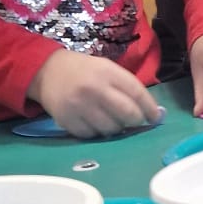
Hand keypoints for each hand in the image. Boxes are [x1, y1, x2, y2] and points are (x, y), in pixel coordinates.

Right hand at [29, 51, 164, 137]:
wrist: (46, 71)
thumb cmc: (84, 71)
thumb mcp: (106, 68)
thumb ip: (126, 86)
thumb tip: (151, 111)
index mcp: (107, 72)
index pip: (137, 93)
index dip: (150, 108)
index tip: (155, 117)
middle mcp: (94, 88)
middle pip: (127, 113)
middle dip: (136, 121)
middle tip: (134, 121)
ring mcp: (79, 105)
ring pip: (110, 129)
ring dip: (116, 128)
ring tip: (110, 119)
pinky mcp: (66, 120)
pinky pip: (91, 136)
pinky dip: (96, 133)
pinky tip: (94, 123)